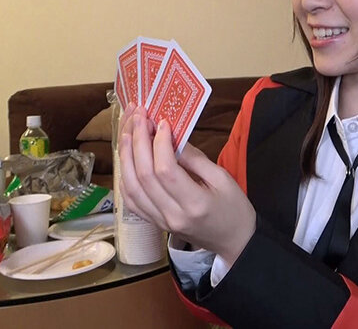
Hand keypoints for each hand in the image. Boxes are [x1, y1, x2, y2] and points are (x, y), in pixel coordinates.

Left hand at [119, 112, 255, 265]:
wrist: (233, 241)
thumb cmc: (233, 208)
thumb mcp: (223, 179)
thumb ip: (195, 159)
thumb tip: (171, 136)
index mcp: (194, 204)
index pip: (166, 171)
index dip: (159, 143)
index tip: (162, 122)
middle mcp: (172, 215)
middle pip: (144, 176)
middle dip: (138, 141)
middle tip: (139, 117)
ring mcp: (160, 221)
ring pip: (130, 187)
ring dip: (125, 156)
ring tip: (127, 130)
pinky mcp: (154, 222)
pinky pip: (130, 199)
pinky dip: (124, 175)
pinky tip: (126, 156)